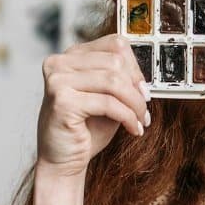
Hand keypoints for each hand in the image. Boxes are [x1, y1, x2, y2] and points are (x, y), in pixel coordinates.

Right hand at [36, 34, 149, 178]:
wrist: (62, 161)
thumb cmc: (86, 129)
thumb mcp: (107, 97)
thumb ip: (121, 80)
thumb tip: (145, 76)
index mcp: (71, 56)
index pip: (114, 44)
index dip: (135, 67)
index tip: (143, 90)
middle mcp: (60, 63)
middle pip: (116, 61)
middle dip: (136, 88)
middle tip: (144, 110)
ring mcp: (58, 81)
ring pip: (114, 81)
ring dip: (135, 104)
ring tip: (140, 120)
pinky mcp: (62, 102)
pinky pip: (108, 103)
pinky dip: (128, 117)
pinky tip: (133, 129)